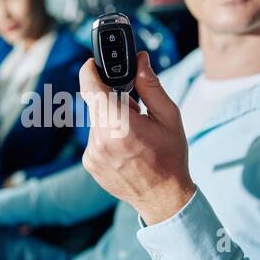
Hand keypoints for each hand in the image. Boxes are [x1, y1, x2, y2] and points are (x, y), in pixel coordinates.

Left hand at [80, 52, 195, 224]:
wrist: (163, 198)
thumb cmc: (170, 158)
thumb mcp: (169, 117)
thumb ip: (150, 86)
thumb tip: (140, 60)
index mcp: (120, 126)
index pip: (91, 87)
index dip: (89, 70)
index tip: (92, 63)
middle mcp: (100, 140)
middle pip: (96, 104)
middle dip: (111, 99)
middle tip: (134, 111)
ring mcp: (91, 154)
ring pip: (96, 121)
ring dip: (110, 120)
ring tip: (132, 135)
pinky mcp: (89, 163)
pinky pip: (94, 138)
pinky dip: (106, 136)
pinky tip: (125, 148)